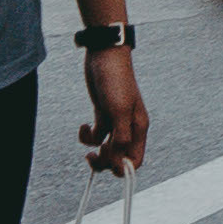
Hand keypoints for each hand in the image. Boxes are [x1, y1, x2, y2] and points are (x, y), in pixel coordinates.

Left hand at [77, 35, 151, 176]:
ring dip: (94, 149)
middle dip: (105, 161)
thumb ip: (120, 139)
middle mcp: (129, 127)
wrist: (105, 55)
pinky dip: (88, 135)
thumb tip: (118, 163)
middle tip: (93, 155)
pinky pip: (96, 136)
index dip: (121, 167)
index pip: (135, 160)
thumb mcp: (118, 112)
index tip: (108, 164)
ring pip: (106, 148)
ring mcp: (115, 121)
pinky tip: (84, 125)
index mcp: (138, 128)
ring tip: (87, 136)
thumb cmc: (115, 81)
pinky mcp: (102, 114)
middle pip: (119, 157)